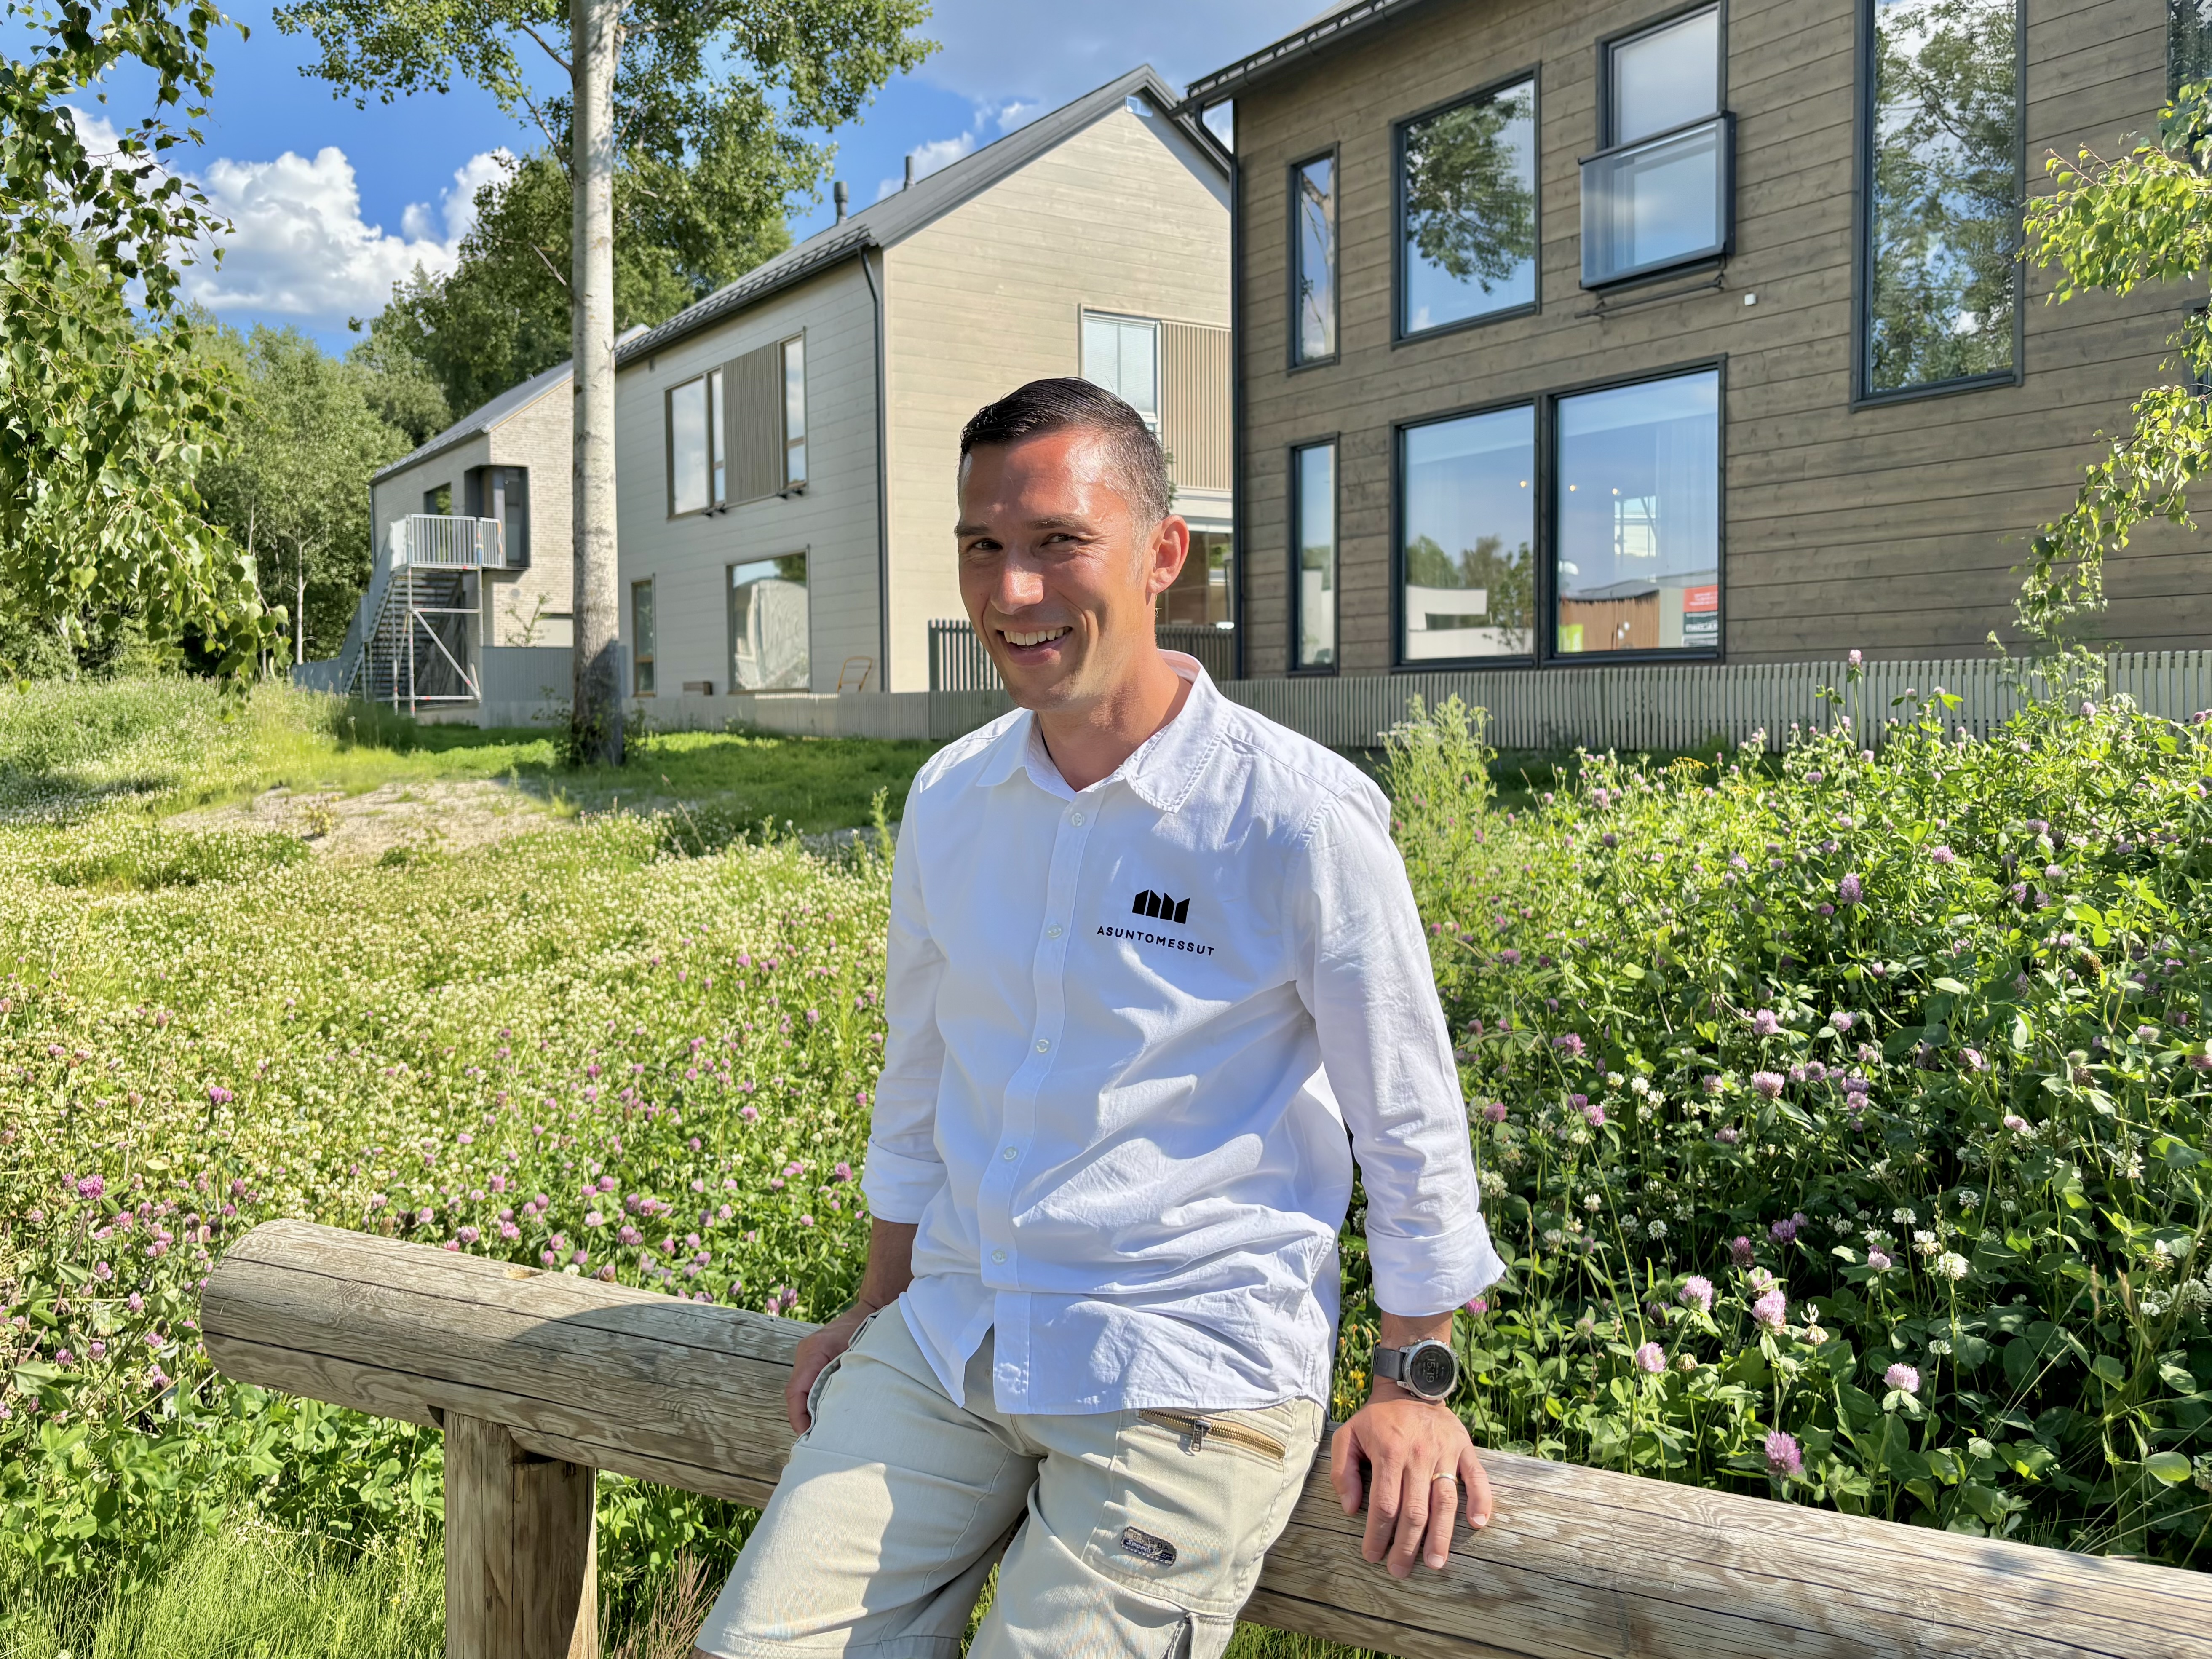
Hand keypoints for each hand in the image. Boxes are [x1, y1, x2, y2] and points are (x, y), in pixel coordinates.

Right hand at [784, 1300, 878, 1433]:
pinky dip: (813, 1399)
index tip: (807, 1435)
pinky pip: (808, 1383)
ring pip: (801, 1389)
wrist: (872, 1311)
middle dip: (801, 1417)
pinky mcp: (814, 1359)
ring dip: (807, 1409)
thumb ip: (845, 1382)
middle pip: (796, 1393)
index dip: (798, 1416)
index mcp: (813, 1352)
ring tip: (819, 1430)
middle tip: (813, 1439)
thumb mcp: (859, 1357)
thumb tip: (835, 1413)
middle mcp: (806, 1353)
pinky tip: (824, 1412)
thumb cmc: (869, 1332)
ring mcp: (808, 1355)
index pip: (795, 1391)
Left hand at [1329, 1381, 1492, 1576]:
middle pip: (1415, 1511)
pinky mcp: (1464, 1448)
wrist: (1411, 1383)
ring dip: (1441, 1536)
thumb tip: (1350, 1509)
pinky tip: (1477, 1524)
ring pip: (1445, 1501)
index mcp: (1389, 1453)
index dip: (1378, 1534)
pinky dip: (1481, 1500)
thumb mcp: (1348, 1435)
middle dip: (1406, 1546)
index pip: (1385, 1505)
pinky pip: (1477, 1477)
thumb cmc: (1377, 1417)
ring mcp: (1445, 1452)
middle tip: (1399, 1571)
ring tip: (1435, 1564)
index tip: (1372, 1556)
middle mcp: (1418, 1455)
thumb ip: (1343, 1471)